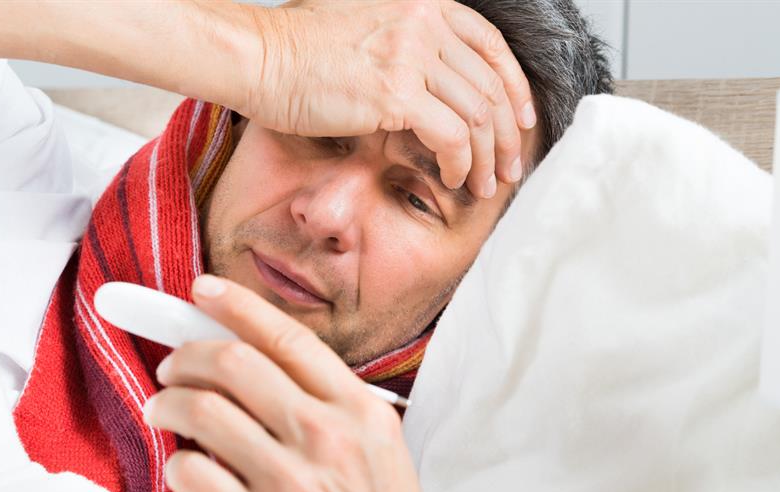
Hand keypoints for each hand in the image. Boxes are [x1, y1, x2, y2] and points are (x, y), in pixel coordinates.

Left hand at [146, 275, 442, 491]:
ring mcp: (288, 482)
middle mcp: (325, 437)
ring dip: (167, 401)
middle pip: (233, 363)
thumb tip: (263, 364)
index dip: (237, 305)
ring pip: (200, 409)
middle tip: (173, 362)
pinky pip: (190, 470)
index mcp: (360, 412)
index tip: (204, 291)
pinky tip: (188, 466)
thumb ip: (332, 404)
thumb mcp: (382, 452)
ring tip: (163, 407)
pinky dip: (178, 461)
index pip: (288, 338)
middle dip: (187, 353)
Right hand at [239, 0, 534, 197]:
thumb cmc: (301, 53)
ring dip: (487, 158)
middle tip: (508, 167)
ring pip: (478, 114)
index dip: (514, 89)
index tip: (520, 122)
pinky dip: (460, 163)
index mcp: (424, 6)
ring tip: (484, 185)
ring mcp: (411, 55)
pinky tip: (454, 179)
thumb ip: (410, 47)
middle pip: (491, 85)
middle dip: (507, 135)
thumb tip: (438, 89)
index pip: (491, 47)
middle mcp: (424, 23)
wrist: (259, 59)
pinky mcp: (395, 93)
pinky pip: (452, 136)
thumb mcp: (369, 31)